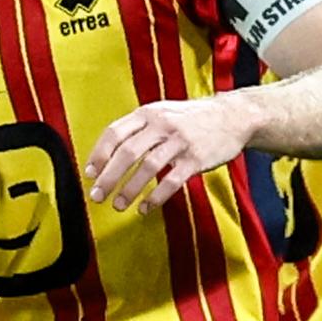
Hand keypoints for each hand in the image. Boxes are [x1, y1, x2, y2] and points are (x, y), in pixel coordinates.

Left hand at [84, 95, 253, 210]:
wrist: (233, 116)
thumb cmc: (191, 119)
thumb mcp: (161, 113)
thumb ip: (137, 129)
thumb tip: (107, 154)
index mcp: (147, 113)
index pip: (114, 133)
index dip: (98, 155)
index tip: (88, 174)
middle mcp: (161, 125)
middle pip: (127, 153)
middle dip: (108, 177)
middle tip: (96, 196)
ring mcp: (180, 141)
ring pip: (148, 168)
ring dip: (129, 190)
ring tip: (118, 206)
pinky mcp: (196, 159)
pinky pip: (172, 181)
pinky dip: (155, 197)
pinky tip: (145, 208)